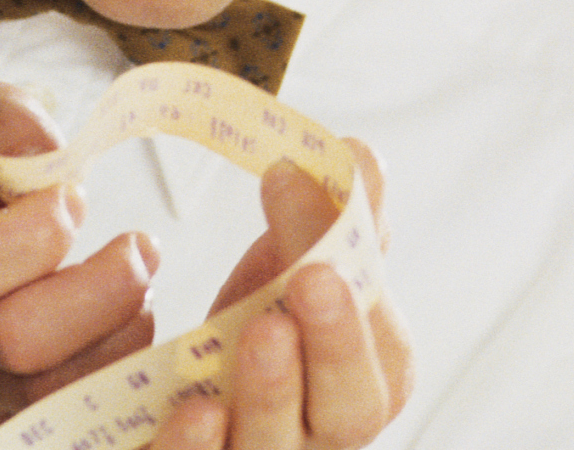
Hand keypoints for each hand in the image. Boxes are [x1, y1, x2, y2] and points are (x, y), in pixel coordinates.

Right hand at [0, 84, 159, 447]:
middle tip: (140, 249)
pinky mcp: (14, 409)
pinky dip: (122, 372)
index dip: (38, 230)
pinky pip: (76, 415)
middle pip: (19, 341)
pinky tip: (133, 324)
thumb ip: (9, 124)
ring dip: (125, 333)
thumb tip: (47, 163)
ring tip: (143, 284)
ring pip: (55, 390)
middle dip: (104, 290)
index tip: (75, 197)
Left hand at [155, 140, 410, 449]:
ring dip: (271, 392)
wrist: (201, 388)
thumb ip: (334, 216)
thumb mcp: (300, 267)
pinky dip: (195, 447)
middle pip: (345, 412)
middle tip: (312, 280)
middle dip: (334, 346)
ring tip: (260, 332)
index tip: (328, 255)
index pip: (378, 350)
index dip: (359, 306)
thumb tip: (355, 152)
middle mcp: (322, 435)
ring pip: (275, 446)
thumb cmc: (268, 329)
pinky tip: (194, 409)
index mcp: (368, 381)